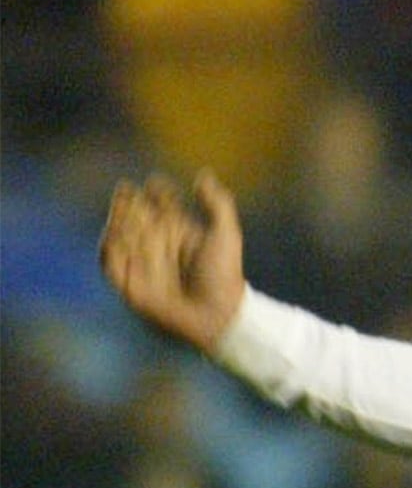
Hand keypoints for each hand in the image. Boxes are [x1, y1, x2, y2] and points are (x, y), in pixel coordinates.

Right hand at [99, 170, 247, 352]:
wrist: (217, 313)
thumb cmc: (224, 274)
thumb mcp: (225, 233)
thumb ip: (216, 203)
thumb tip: (201, 174)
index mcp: (181, 233)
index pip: (162, 207)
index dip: (157, 194)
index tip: (154, 181)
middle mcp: (160, 246)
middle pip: (139, 218)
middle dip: (131, 203)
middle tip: (127, 189)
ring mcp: (144, 264)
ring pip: (123, 236)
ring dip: (119, 222)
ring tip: (120, 207)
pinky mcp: (130, 285)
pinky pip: (111, 264)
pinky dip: (110, 249)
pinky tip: (112, 234)